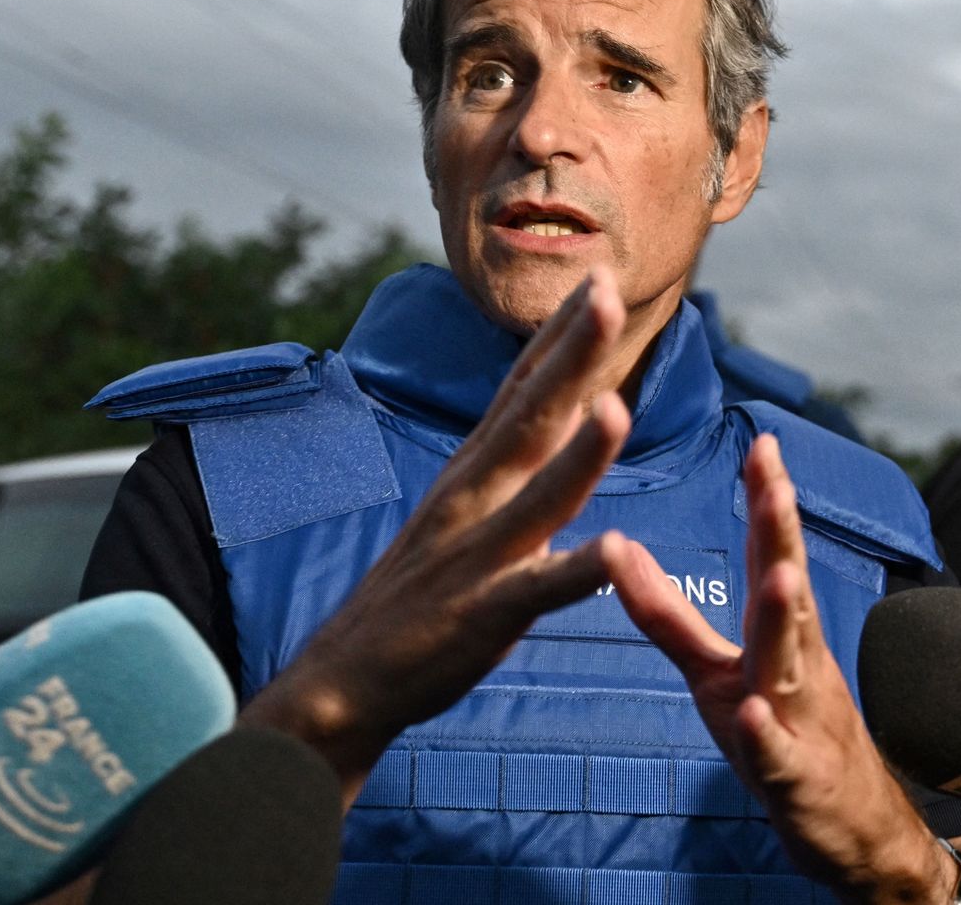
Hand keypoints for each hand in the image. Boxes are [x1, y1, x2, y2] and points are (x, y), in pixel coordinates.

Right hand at [240, 269, 632, 801]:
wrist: (344, 684)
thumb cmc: (418, 599)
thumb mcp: (466, 512)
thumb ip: (516, 465)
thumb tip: (573, 413)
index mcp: (472, 473)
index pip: (521, 387)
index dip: (560, 334)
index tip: (599, 277)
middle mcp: (471, 499)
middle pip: (529, 416)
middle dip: (570, 355)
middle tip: (608, 292)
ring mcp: (475, 555)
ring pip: (536, 496)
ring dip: (578, 455)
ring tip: (616, 409)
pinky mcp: (481, 615)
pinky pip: (533, 591)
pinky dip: (574, 571)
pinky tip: (612, 553)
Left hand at [601, 435, 956, 904]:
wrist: (851, 828)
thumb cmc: (780, 731)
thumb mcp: (716, 670)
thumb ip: (669, 614)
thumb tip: (617, 550)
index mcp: (780, 633)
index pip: (772, 554)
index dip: (767, 499)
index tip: (761, 441)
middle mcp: (797, 664)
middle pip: (788, 590)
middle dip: (781, 535)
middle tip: (774, 481)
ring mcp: (799, 719)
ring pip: (792, 664)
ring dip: (785, 621)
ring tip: (779, 580)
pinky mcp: (795, 779)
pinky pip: (778, 757)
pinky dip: (768, 737)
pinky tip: (757, 717)